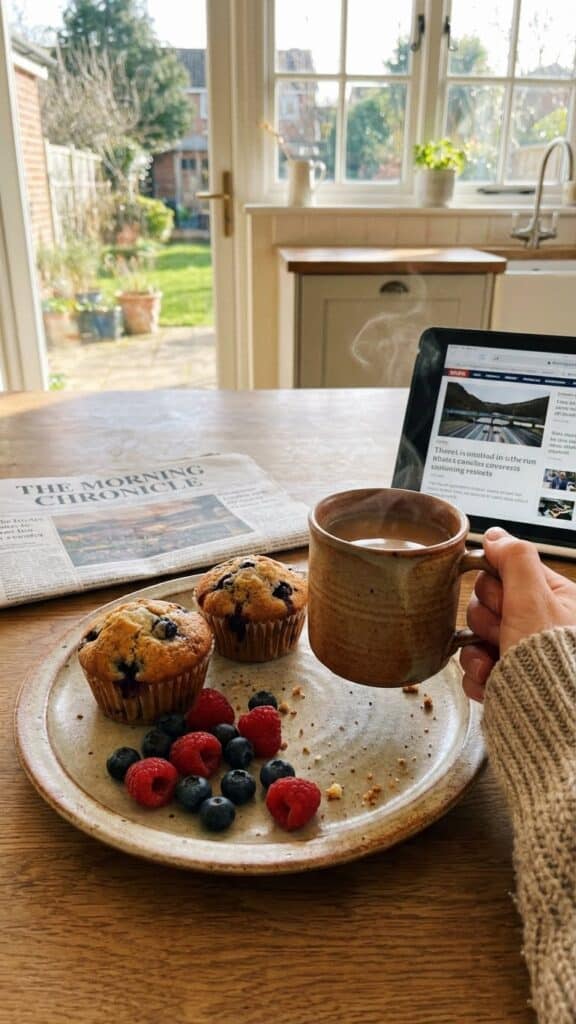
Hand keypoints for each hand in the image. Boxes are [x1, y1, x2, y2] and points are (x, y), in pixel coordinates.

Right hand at [460, 526, 575, 701]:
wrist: (549, 722)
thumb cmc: (552, 662)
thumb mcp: (534, 598)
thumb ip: (514, 558)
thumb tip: (497, 535)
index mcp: (555, 598)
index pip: (505, 572)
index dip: (495, 585)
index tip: (504, 600)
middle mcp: (540, 624)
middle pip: (485, 603)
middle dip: (488, 621)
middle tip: (507, 633)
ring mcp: (521, 652)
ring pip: (476, 635)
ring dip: (481, 650)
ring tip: (499, 662)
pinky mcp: (506, 679)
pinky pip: (475, 665)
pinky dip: (480, 674)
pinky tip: (494, 680)